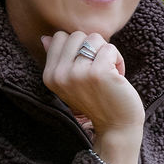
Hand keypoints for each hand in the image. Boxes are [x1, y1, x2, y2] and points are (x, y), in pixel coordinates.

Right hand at [40, 31, 144, 149]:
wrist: (115, 128)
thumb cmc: (97, 101)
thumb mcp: (71, 82)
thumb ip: (59, 60)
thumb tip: (45, 38)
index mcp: (49, 76)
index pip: (60, 37)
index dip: (78, 47)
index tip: (86, 66)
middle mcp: (59, 75)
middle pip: (77, 35)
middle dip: (93, 48)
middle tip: (99, 70)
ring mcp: (77, 74)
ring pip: (94, 38)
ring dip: (106, 53)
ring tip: (108, 73)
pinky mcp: (97, 72)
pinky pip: (110, 47)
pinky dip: (118, 60)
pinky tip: (118, 78)